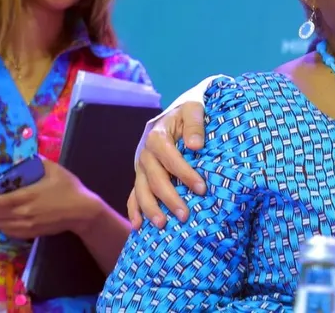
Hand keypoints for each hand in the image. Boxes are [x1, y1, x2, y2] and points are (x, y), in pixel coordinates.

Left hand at [0, 158, 101, 239]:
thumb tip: (22, 160)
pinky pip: (10, 233)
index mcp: (27, 196)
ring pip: (0, 225)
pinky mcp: (32, 233)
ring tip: (4, 211)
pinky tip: (12, 221)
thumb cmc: (70, 189)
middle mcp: (23, 212)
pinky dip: (6, 227)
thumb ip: (38, 162)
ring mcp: (27, 225)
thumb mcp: (56, 170)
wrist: (83, 211)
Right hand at [127, 101, 206, 230]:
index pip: (169, 157)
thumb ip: (195, 123)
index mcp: (157, 135)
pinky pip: (133, 193)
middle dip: (169, 198)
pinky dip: (134, 209)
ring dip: (150, 208)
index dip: (184, 173)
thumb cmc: (190, 111)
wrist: (178, 111)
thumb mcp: (194, 108)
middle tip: (185, 216)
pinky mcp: (140, 175)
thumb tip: (196, 146)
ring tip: (162, 224)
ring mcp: (140, 166)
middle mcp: (145, 152)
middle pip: (154, 178)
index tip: (201, 188)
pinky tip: (138, 226)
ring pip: (141, 189)